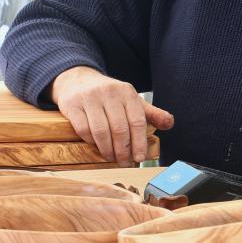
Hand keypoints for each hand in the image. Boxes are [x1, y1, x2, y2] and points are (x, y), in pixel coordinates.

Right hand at [50, 66, 173, 163]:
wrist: (77, 80)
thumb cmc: (108, 95)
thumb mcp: (130, 99)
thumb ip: (150, 113)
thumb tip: (169, 124)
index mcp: (127, 92)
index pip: (137, 121)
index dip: (139, 142)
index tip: (139, 158)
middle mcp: (108, 92)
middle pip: (119, 129)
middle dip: (123, 150)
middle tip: (124, 162)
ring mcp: (89, 98)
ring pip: (101, 131)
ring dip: (107, 150)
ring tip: (111, 158)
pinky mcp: (72, 105)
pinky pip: (84, 129)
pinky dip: (91, 142)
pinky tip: (96, 146)